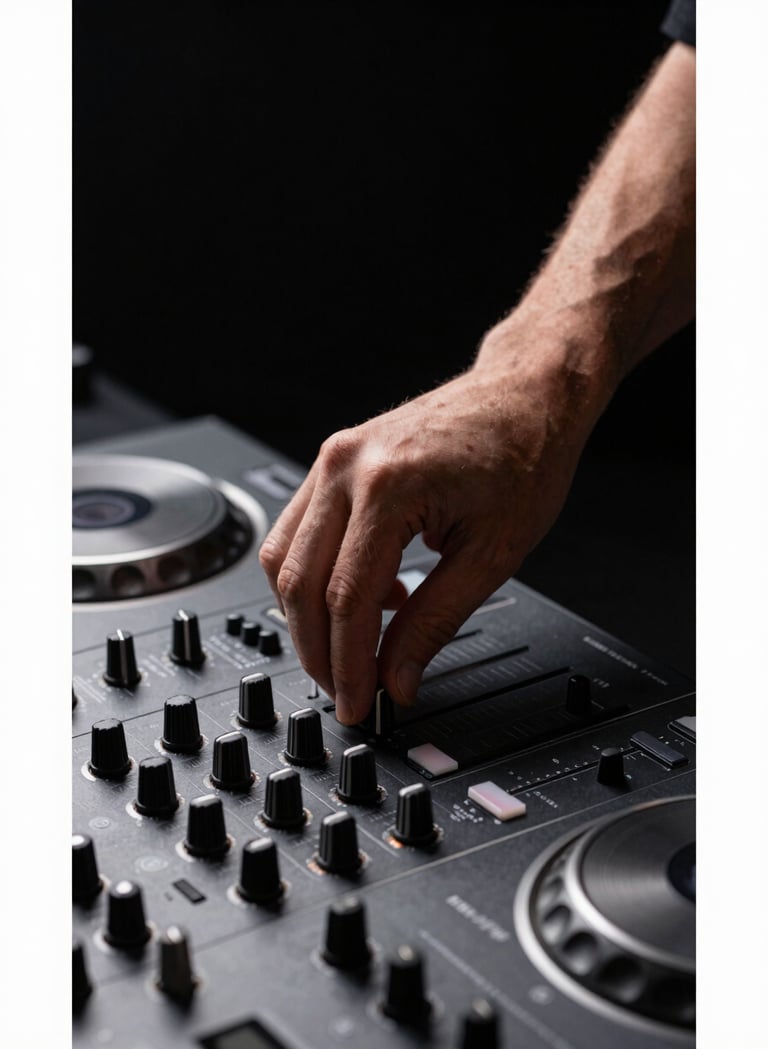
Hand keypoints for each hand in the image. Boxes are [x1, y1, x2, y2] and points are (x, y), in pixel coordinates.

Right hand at [259, 315, 610, 724]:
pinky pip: (298, 531)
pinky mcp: (333, 460)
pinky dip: (315, 576)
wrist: (525, 393)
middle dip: (318, 650)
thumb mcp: (491, 554)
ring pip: (284, 558)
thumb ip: (435, 622)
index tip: (360, 704)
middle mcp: (345, 466)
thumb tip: (398, 679)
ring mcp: (332, 458)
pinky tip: (364, 599)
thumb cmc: (523, 456)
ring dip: (306, 617)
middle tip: (346, 691)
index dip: (349, 664)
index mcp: (388, 486)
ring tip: (348, 654)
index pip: (347, 599)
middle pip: (300, 583)